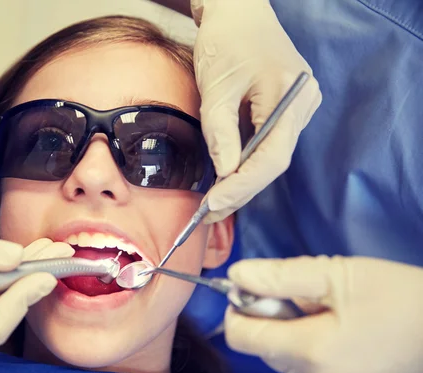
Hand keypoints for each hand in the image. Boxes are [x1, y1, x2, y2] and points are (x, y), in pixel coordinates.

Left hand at [191, 0, 321, 222]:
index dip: (242, 186)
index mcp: (291, 96)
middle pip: (274, 161)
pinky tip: (226, 180)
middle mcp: (303, 105)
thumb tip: (225, 174)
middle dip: (241, 190)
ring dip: (243, 181)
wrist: (238, 12)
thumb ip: (220, 133)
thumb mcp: (216, 88)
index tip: (214, 205)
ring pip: (271, 157)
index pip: (272, 157)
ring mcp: (297, 108)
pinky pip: (268, 144)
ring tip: (214, 204)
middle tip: (210, 213)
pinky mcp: (285, 109)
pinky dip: (246, 164)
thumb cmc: (226, 41)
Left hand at [224, 256, 422, 372]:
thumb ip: (280, 276)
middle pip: (266, 349)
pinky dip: (316, 352)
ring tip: (335, 316)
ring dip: (296, 335)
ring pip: (289, 361)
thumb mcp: (339, 275)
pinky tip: (346, 336)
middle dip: (274, 319)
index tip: (254, 290)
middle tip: (309, 298)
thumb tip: (236, 276)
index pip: (241, 337)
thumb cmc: (402, 300)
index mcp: (310, 354)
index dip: (239, 310)